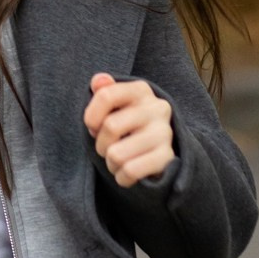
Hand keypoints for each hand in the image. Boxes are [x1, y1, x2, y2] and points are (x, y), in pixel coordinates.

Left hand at [84, 73, 174, 187]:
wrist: (158, 149)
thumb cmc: (127, 124)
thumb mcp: (115, 105)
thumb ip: (105, 91)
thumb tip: (99, 80)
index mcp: (140, 90)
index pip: (105, 95)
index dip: (91, 115)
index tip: (92, 126)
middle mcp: (157, 108)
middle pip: (110, 126)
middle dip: (100, 143)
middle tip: (106, 147)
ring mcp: (165, 132)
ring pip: (117, 153)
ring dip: (110, 163)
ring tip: (117, 160)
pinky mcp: (167, 157)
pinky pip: (130, 171)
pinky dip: (121, 177)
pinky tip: (126, 172)